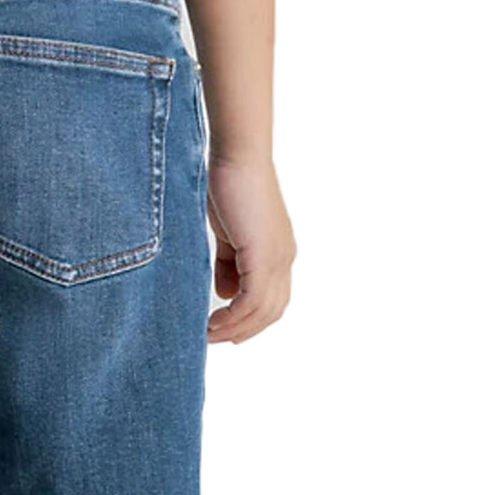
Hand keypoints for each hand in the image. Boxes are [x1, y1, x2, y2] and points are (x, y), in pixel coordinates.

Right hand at [206, 158, 295, 344]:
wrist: (237, 155)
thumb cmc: (228, 184)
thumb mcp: (227, 234)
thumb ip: (228, 264)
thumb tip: (225, 292)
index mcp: (277, 252)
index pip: (270, 299)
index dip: (248, 321)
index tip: (220, 329)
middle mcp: (284, 258)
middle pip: (271, 312)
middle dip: (243, 330)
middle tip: (213, 338)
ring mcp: (277, 258)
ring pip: (263, 311)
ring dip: (235, 328)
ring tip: (209, 334)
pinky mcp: (264, 256)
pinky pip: (252, 301)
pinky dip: (233, 317)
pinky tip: (213, 322)